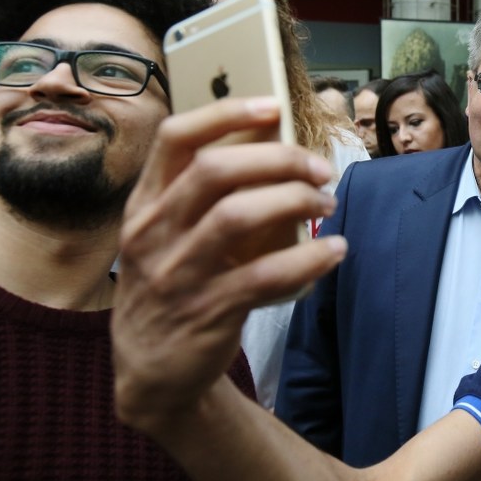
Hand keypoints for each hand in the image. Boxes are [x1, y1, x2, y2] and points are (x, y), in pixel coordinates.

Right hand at [112, 97, 346, 433]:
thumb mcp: (171, 238)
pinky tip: (335, 250)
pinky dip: (308, 260)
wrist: (153, 374)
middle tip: (321, 169)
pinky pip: (264, 276)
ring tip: (328, 203)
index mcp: (145, 205)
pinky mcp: (206, 311)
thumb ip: (207, 197)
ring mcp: (176, 274)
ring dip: (294, 201)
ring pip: (236, 216)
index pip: (175, 138)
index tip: (272, 106)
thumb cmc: (174, 288)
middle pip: (214, 170)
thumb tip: (276, 146)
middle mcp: (152, 233)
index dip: (225, 114)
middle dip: (278, 159)